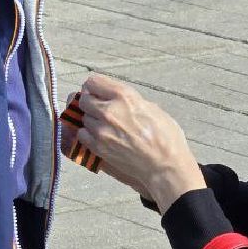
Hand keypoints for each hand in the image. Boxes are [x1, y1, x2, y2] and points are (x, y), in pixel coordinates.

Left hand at [72, 74, 205, 211]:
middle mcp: (110, 110)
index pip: (93, 82)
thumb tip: (117, 97)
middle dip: (90, 102)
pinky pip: (82, 135)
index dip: (95, 87)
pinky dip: (88, 135)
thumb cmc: (165, 137)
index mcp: (125, 96)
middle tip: (100, 109)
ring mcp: (101, 130)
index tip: (98, 92)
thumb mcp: (152, 108)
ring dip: (91, 120)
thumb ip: (130, 100)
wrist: (164, 166)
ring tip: (105, 126)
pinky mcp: (98, 147)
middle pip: (84, 99)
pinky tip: (101, 137)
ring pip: (83, 117)